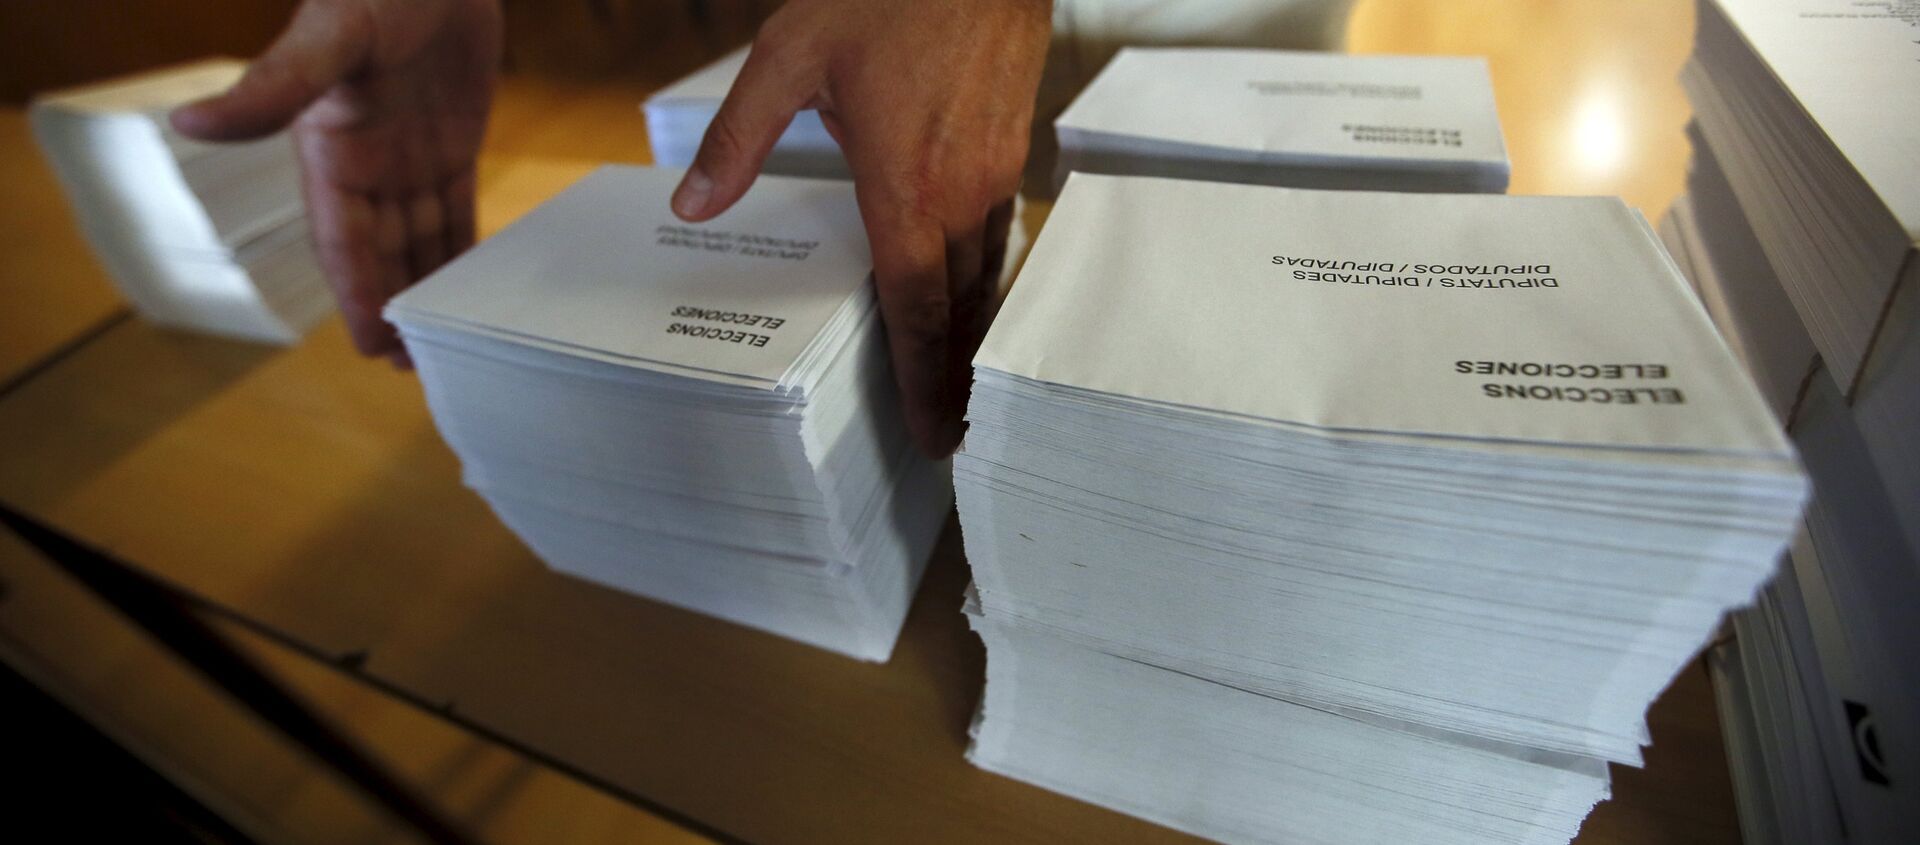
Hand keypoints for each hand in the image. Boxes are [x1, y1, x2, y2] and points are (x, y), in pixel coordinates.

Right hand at [171, 0, 500, 366]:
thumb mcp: (329, 37)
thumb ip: (273, 86)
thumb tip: (189, 125)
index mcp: (330, 150)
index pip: (342, 241)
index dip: (357, 295)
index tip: (371, 348)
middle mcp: (366, 162)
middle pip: (381, 253)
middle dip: (394, 307)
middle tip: (415, 369)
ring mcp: (408, 155)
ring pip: (419, 238)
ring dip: (426, 287)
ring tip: (443, 342)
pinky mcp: (449, 142)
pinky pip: (454, 208)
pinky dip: (460, 247)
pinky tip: (471, 285)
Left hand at [670, 0, 1051, 455]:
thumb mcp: (789, 54)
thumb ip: (739, 137)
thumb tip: (691, 203)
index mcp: (905, 186)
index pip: (917, 309)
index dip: (925, 379)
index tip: (933, 430)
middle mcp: (960, 192)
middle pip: (958, 308)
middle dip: (953, 374)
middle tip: (947, 427)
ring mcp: (994, 170)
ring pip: (984, 274)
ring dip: (972, 331)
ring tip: (959, 378)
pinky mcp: (1011, 147)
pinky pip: (998, 232)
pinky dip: (984, 276)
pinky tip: (970, 289)